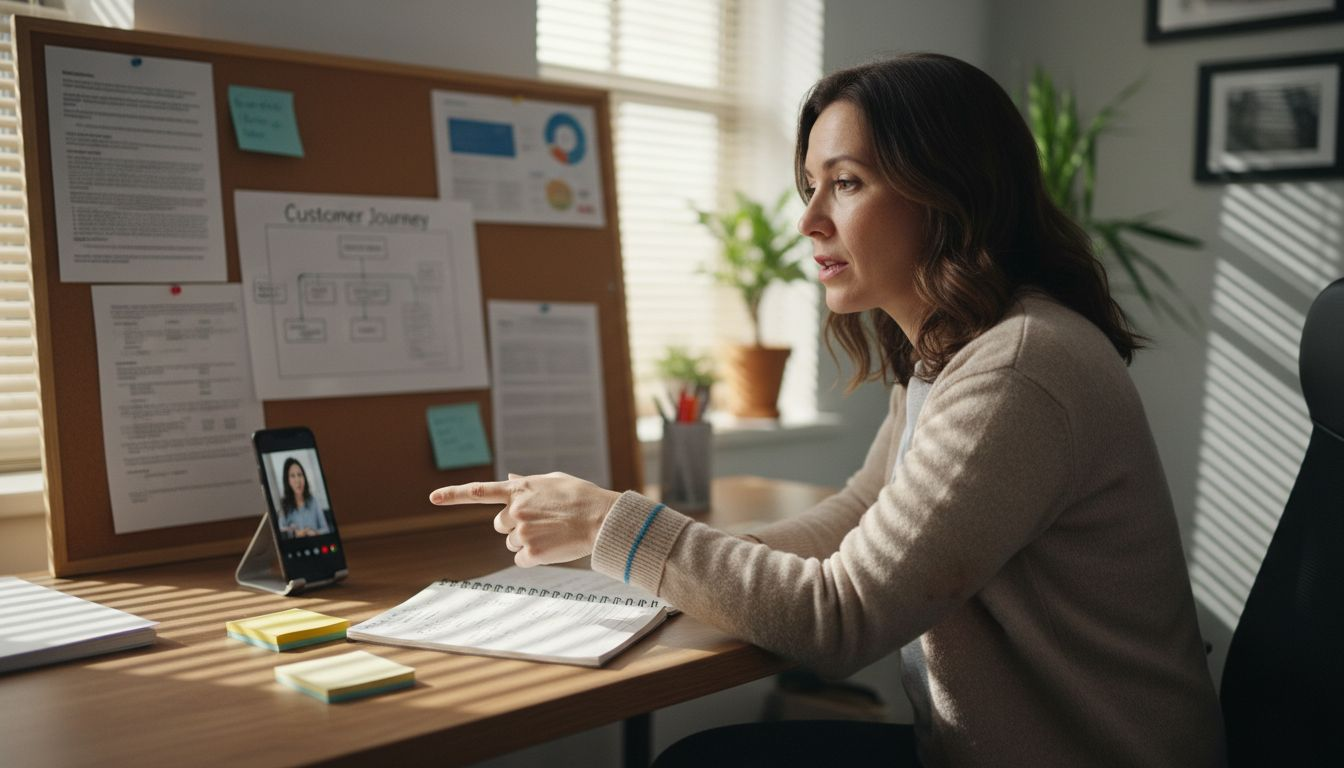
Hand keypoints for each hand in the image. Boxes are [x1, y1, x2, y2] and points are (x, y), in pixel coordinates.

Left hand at [429, 472, 620, 566]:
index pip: (478, 492)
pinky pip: (521, 559)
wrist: (601, 519)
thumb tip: (507, 479)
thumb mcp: (552, 480)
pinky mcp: (530, 552)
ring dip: (527, 541)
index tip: (432, 498)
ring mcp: (521, 532)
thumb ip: (526, 482)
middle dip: (514, 525)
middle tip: (541, 522)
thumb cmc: (581, 496)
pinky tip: (553, 546)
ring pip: (511, 543)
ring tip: (552, 532)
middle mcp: (514, 510)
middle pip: (499, 525)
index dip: (453, 495)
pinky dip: (534, 557)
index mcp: (518, 490)